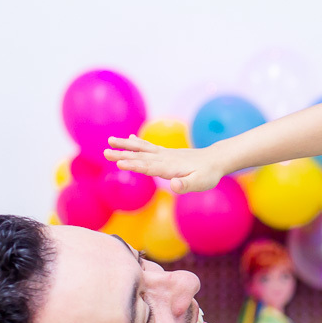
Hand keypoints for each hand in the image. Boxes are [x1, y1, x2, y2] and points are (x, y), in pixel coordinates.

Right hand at [104, 135, 224, 193]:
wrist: (216, 160)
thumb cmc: (208, 174)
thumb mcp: (200, 183)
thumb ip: (186, 185)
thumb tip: (174, 185)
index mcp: (170, 167)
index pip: (149, 167)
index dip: (135, 165)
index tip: (119, 163)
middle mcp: (165, 158)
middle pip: (141, 157)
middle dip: (123, 155)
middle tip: (105, 152)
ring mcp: (165, 154)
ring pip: (142, 149)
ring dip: (126, 146)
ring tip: (110, 141)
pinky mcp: (167, 153)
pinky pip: (150, 147)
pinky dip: (139, 142)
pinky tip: (130, 138)